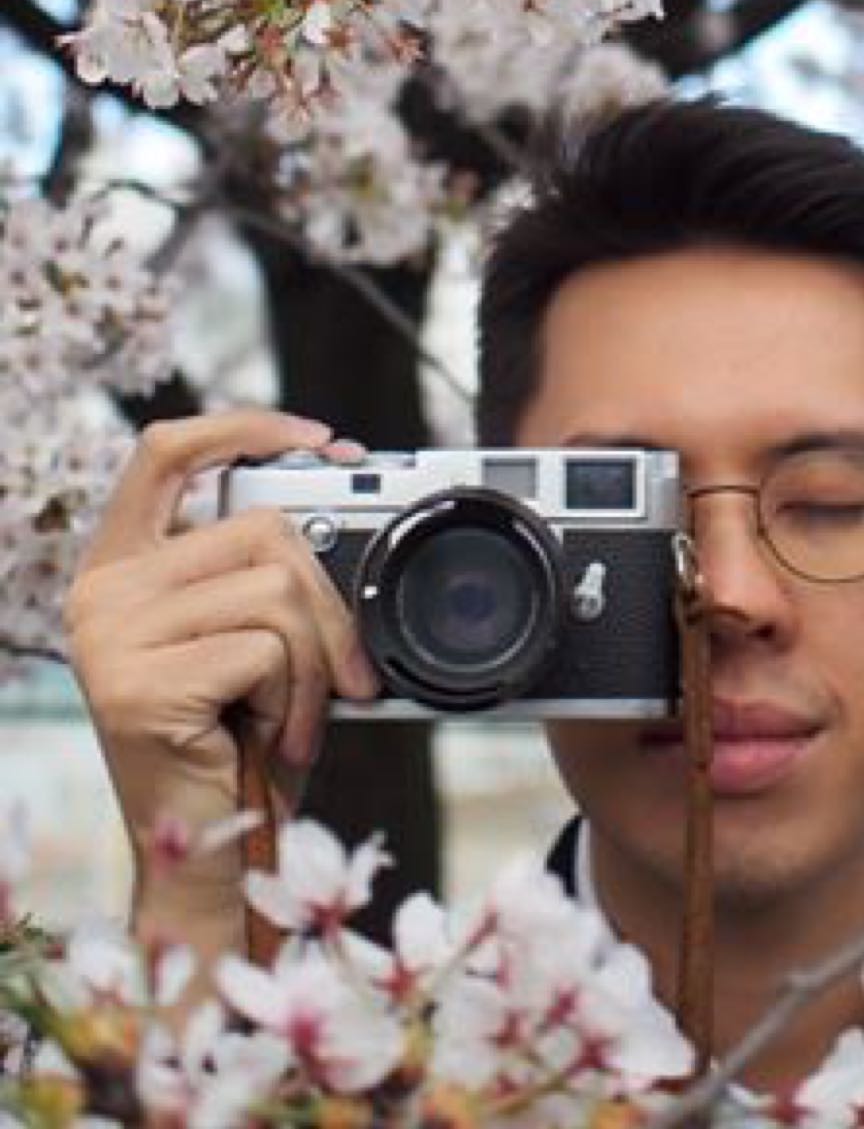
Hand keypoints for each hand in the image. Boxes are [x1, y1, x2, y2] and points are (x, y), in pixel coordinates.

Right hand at [65, 409, 379, 959]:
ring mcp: (111, 636)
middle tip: (346, 674)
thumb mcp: (254, 643)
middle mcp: (102, 593)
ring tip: (294, 717)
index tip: (321, 438)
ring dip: (318, 664)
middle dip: (331, 605)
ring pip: (277, 591)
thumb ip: (269, 577)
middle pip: (262, 531)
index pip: (167, 454)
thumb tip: (339, 518)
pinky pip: (269, 650)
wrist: (211, 851)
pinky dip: (299, 698)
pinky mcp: (138, 683)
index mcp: (125, 569)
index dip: (245, 428)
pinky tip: (268, 737)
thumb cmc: (240, 745)